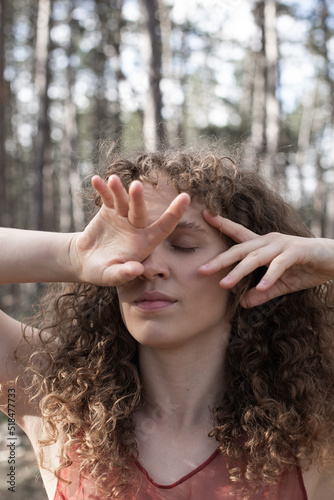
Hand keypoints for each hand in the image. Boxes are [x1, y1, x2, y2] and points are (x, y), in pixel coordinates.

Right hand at [69, 175, 189, 285]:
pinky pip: (107, 197)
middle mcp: (137, 227)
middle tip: (136, 186)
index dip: (175, 214)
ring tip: (113, 180)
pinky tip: (96, 180)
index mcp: (145, 243)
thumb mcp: (111, 276)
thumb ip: (124, 273)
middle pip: (140, 211)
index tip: (186, 197)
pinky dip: (102, 189)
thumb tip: (138, 270)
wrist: (85, 260)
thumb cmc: (102, 272)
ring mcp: (123, 217)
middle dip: (138, 199)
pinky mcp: (109, 210)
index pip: (164, 227)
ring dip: (119, 190)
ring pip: (123, 201)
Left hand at [198, 212, 333, 307]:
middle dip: (220, 259)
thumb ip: (262, 292)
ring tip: (224, 284)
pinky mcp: (296, 252)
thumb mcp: (281, 284)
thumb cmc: (306, 268)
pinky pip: (279, 265)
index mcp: (264, 245)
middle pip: (240, 249)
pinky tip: (259, 289)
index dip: (222, 224)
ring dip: (239, 272)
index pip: (238, 234)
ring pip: (255, 258)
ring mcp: (282, 245)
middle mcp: (269, 241)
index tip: (204, 215)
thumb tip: (243, 303)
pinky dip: (269, 277)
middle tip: (201, 270)